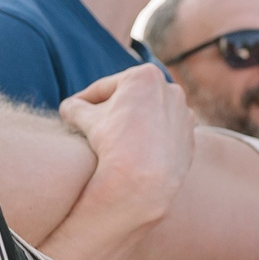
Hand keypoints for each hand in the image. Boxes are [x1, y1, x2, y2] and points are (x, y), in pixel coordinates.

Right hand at [59, 65, 196, 224]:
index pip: (105, 88)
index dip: (84, 100)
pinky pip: (164, 135)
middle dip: (111, 111)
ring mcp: (183, 114)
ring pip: (149, 117)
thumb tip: (68, 107)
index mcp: (145, 76)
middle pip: (130, 100)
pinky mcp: (190, 137)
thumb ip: (75, 108)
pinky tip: (136, 154)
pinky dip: (151, 140)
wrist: (143, 183)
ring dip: (132, 125)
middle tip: (92, 126)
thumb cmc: (114, 145)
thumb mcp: (86, 121)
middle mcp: (170, 89)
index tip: (71, 110)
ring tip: (114, 142)